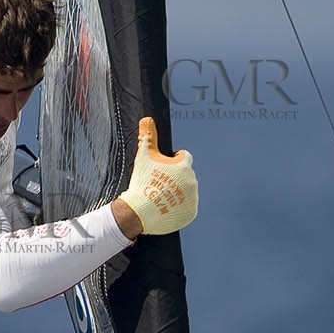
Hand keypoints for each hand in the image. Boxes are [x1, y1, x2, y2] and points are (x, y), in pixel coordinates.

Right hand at [116, 117, 196, 235]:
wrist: (140, 212)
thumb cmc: (142, 182)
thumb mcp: (143, 156)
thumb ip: (148, 136)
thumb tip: (147, 119)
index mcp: (184, 166)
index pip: (184, 157)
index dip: (173, 159)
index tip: (163, 166)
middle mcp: (192, 181)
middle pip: (185, 175)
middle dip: (175, 177)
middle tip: (158, 183)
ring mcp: (193, 198)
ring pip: (187, 191)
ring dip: (178, 192)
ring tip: (161, 196)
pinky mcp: (191, 213)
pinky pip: (187, 207)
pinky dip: (179, 207)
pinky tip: (166, 208)